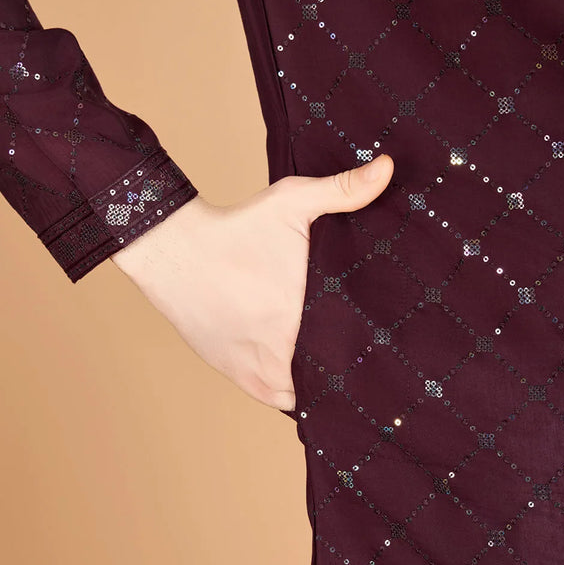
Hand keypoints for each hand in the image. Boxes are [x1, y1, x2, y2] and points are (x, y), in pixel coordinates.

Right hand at [109, 154, 393, 412]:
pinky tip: (310, 378)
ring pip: (303, 394)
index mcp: (296, 311)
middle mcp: (276, 347)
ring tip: (342, 368)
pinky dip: (293, 392)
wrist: (174, 250)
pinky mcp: (234, 372)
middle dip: (349, 368)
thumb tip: (388, 166)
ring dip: (321, 384)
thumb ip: (343, 189)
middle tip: (368, 354)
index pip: (349, 348)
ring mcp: (253, 365)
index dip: (368, 349)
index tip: (382, 339)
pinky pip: (276, 398)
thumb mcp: (291, 201)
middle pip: (330, 376)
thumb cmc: (236, 226)